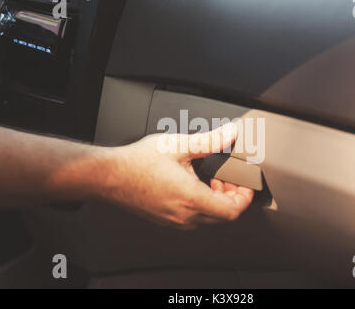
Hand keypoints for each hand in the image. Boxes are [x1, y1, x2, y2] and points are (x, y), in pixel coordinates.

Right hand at [101, 123, 253, 229]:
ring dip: (217, 199)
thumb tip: (230, 133)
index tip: (245, 184)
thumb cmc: (138, 162)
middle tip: (227, 177)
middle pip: (223, 216)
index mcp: (191, 199)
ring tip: (210, 178)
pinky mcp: (166, 219)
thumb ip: (210, 141)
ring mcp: (175, 220)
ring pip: (209, 217)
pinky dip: (202, 203)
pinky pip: (194, 218)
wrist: (109, 176)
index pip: (232, 211)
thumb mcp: (178, 145)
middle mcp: (184, 215)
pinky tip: (194, 184)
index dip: (245, 198)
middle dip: (232, 196)